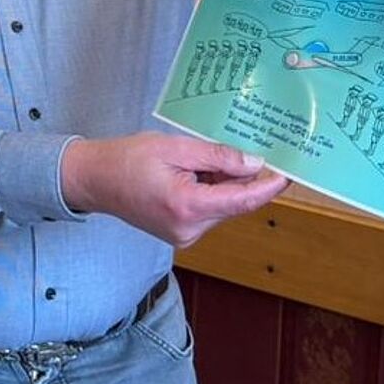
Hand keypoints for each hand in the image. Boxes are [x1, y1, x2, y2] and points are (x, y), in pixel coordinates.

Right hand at [59, 133, 286, 248]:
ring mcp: (185, 235)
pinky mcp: (181, 233)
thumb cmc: (128, 159)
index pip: (242, 200)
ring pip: (222, 207)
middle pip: (233, 203)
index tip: (289, 175)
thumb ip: (217, 157)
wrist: (95, 180)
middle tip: (241, 148)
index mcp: (188, 206)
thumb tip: (254, 165)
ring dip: (221, 183)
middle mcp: (190, 229)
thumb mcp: (175, 147)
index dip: (269, 188)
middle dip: (240, 178)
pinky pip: (208, 211)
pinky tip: (192, 173)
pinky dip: (209, 191)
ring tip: (196, 159)